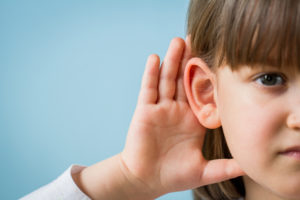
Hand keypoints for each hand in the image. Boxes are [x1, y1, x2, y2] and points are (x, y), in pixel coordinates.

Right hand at [120, 37, 244, 197]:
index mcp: (192, 121)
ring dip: (172, 60)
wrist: (146, 180)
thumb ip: (225, 167)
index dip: (209, 77)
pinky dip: (151, 74)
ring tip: (179, 41)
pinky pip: (148, 89)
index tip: (217, 60)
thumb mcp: (203, 171)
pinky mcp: (145, 111)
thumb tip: (249, 166)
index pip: (202, 94)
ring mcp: (160, 109)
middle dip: (190, 60)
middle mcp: (177, 111)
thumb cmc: (173, 175)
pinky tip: (155, 58)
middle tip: (197, 39)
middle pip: (184, 80)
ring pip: (167, 80)